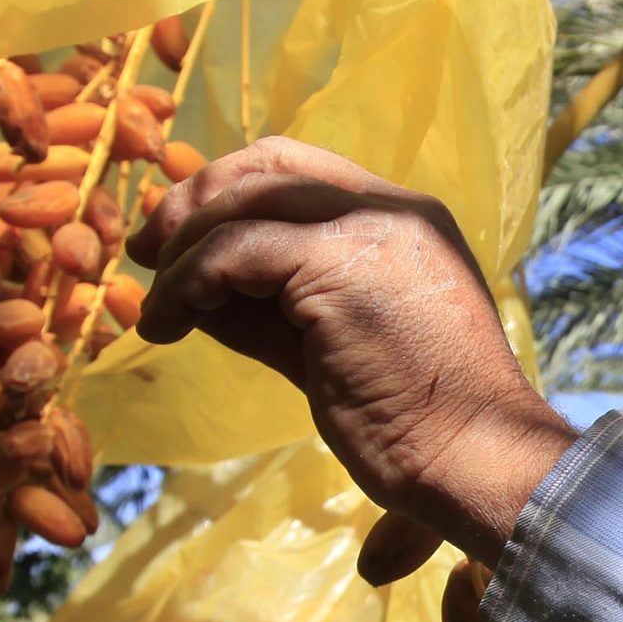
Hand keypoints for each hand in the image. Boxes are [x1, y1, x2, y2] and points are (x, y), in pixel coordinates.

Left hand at [136, 138, 574, 562]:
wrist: (473, 457)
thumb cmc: (416, 423)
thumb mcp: (328, 347)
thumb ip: (267, 309)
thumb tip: (187, 291)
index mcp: (405, 218)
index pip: (300, 169)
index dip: (231, 191)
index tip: (183, 239)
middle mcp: (391, 207)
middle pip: (267, 164)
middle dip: (194, 202)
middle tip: (149, 253)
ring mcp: (369, 227)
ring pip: (243, 200)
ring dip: (181, 250)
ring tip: (155, 306)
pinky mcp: (338, 263)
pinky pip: (231, 252)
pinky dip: (185, 285)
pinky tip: (167, 327)